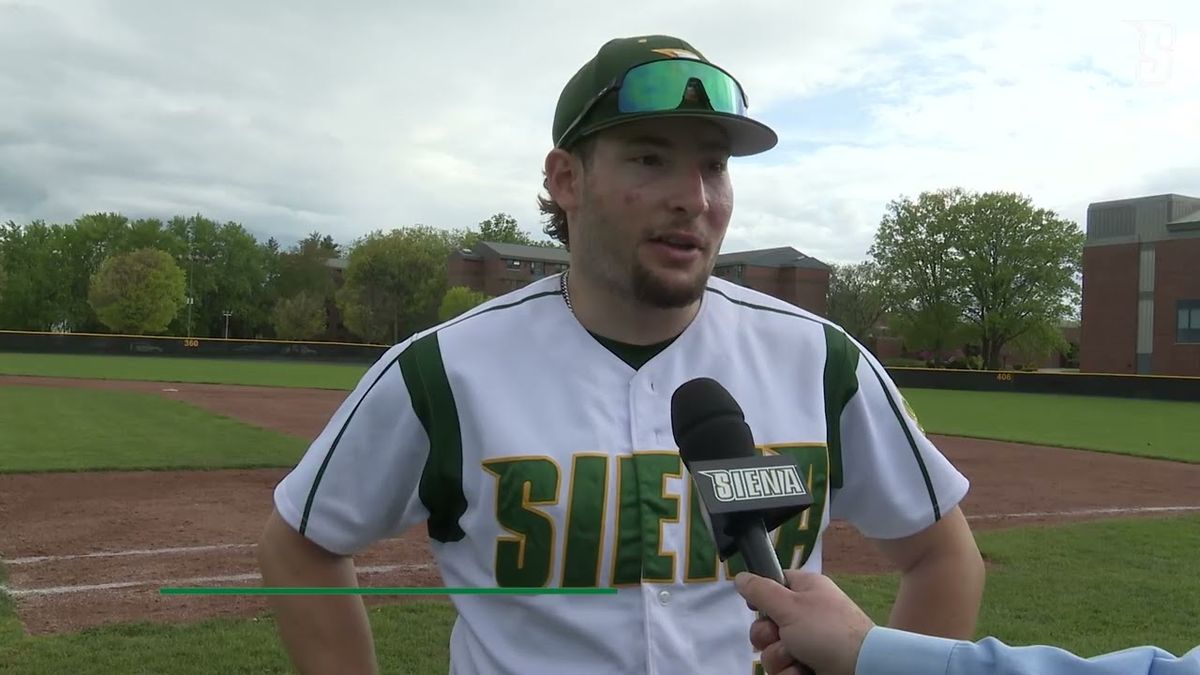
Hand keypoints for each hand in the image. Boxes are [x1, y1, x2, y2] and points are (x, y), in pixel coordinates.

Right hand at [735, 570, 874, 674]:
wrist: (863, 668)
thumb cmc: (827, 630)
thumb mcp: (790, 605)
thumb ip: (760, 591)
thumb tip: (740, 576)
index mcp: (805, 590)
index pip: (773, 586)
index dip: (761, 598)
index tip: (757, 608)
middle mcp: (805, 614)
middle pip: (766, 624)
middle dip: (767, 637)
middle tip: (781, 637)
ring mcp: (808, 642)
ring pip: (772, 651)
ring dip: (780, 658)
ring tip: (798, 660)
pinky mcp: (809, 665)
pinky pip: (785, 669)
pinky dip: (791, 673)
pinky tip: (803, 672)